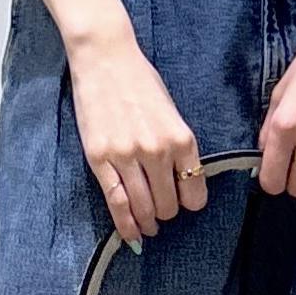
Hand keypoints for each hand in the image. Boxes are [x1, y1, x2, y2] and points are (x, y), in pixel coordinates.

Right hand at [67, 16, 205, 245]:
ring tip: (148, 227)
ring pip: (144, 208)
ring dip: (148, 223)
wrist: (105, 58)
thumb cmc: (140, 82)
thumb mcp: (172, 113)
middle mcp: (157, 151)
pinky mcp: (101, 159)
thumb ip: (178, 148)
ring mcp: (127, 156)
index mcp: (181, 139)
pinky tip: (132, 235)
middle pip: (168, 205)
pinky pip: (117, 203)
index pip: (195, 192)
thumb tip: (180, 182)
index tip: (184, 203)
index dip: (190, 203)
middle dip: (167, 214)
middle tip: (161, 213)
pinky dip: (126, 225)